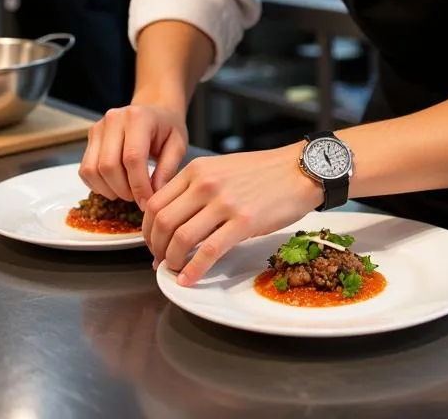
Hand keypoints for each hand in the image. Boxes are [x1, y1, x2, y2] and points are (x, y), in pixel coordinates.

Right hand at [79, 100, 188, 207]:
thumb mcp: (178, 145)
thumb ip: (167, 169)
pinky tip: (114, 186)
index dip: (138, 185)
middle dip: (123, 190)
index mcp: (139, 117)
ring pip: (93, 170)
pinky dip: (97, 185)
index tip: (146, 203)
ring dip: (109, 190)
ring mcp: (98, 127)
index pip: (132, 158)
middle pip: (108, 166)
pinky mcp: (91, 137)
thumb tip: (153, 196)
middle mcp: (114, 119)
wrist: (155, 110)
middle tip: (138, 198)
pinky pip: (85, 169)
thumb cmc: (168, 128)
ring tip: (127, 192)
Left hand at [143, 145, 320, 285]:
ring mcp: (224, 203)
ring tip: (173, 269)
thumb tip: (176, 215)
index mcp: (197, 170)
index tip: (152, 242)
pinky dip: (193, 270)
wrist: (300, 169)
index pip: (155, 202)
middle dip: (155, 247)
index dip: (147, 228)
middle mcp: (205, 184)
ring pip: (181, 238)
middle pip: (162, 222)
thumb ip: (197, 186)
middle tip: (160, 260)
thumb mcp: (222, 168)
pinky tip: (189, 279)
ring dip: (171, 259)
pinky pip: (209, 251)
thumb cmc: (264, 171)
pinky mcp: (243, 222)